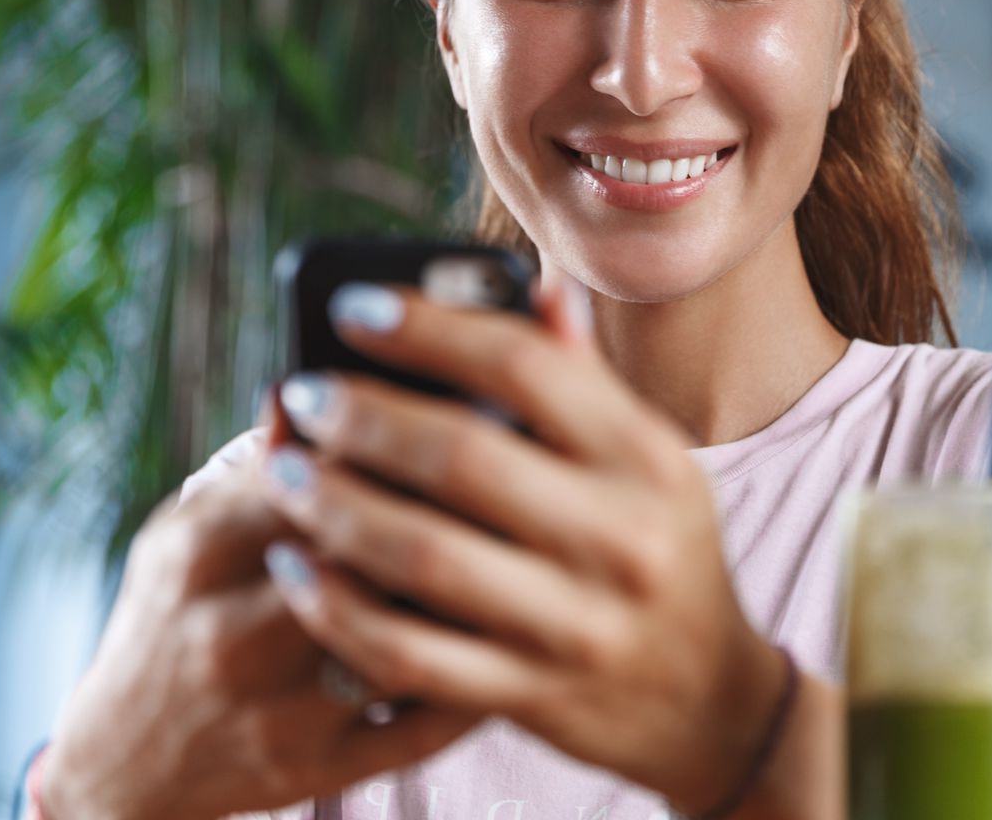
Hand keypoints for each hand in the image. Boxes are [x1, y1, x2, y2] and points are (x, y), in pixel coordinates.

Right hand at [43, 430, 483, 819]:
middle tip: (509, 469)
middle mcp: (236, 633)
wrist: (126, 758)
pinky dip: (476, 678)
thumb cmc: (175, 613)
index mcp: (202, 552)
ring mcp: (281, 710)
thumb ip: (251, 463)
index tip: (452, 405)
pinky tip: (508, 635)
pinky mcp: (321, 769)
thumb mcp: (186, 529)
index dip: (389, 439)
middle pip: (363, 554)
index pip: (311, 475)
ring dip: (465, 593)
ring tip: (516, 546)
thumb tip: (307, 386)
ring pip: (400, 638)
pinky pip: (421, 723)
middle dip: (440, 509)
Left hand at [256, 270, 787, 812]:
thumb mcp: (650, 459)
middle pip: (462, 457)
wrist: (710, 703)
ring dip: (333, 506)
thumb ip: (586, 380)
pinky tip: (298, 568)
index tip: (352, 307)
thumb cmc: (658, 548)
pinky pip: (410, 654)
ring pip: (424, 557)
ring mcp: (576, 626)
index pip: (526, 366)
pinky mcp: (530, 696)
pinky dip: (339, 610)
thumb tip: (535, 287)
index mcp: (644, 457)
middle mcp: (619, 537)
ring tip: (281, 472)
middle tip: (301, 397)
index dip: (429, 329)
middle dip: (361, 418)